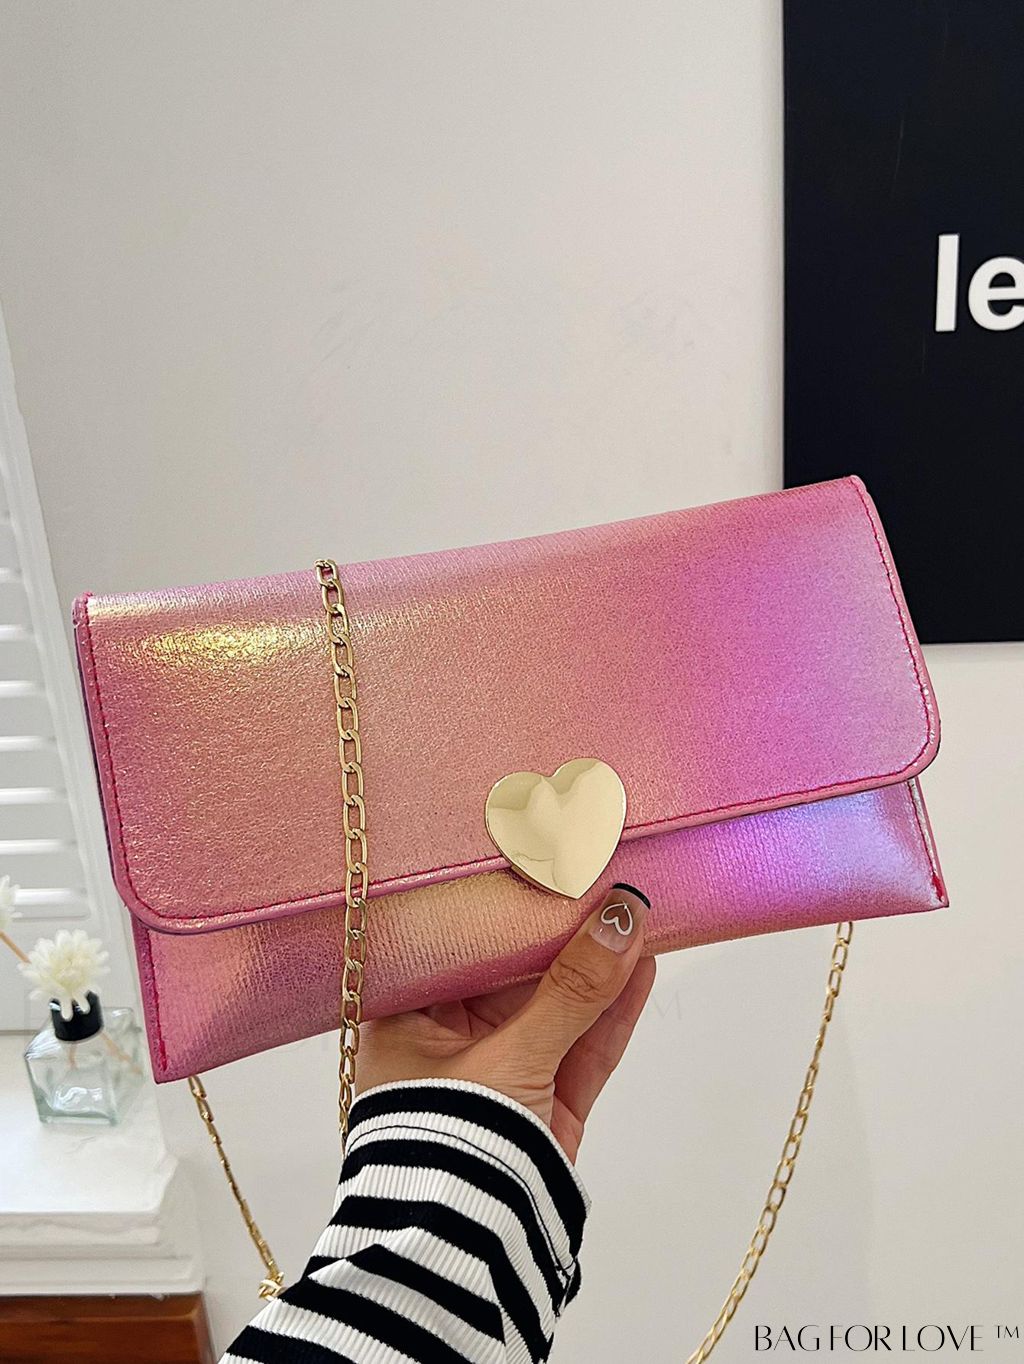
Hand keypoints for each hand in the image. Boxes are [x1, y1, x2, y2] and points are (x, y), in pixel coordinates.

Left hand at [357, 884, 654, 1161]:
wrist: (460, 1261)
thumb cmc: (450, 1149)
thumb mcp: (511, 1057)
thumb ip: (572, 990)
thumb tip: (621, 916)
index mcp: (409, 1018)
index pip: (460, 942)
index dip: (505, 902)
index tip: (548, 863)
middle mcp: (449, 1040)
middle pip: (514, 971)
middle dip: (561, 931)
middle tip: (603, 878)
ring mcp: (499, 1074)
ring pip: (555, 1007)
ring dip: (597, 966)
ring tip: (637, 912)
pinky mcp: (540, 1107)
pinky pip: (579, 1048)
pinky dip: (611, 1012)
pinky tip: (641, 967)